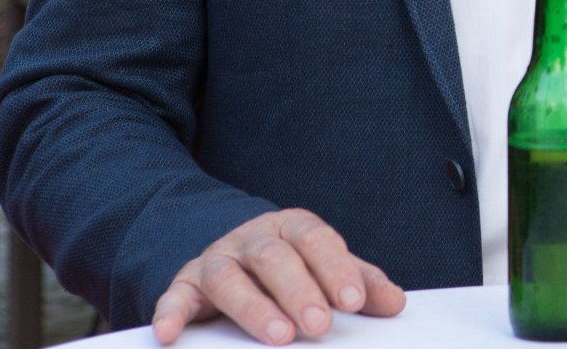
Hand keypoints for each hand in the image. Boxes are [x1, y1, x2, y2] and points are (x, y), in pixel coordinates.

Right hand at [152, 208, 404, 344]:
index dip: (336, 269)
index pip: (317, 240)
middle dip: (299, 291)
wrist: (235, 257)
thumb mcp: (326, 269)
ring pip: (230, 277)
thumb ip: (360, 283)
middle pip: (275, 258)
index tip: (354, 302)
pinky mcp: (185, 284)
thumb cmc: (293, 268)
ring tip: (279, 337)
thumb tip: (396, 303)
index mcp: (293, 228)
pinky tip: (171, 335)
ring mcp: (217, 259)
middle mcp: (253, 238)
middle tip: (320, 326)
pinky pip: (175, 297)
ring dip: (254, 308)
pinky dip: (170, 313)